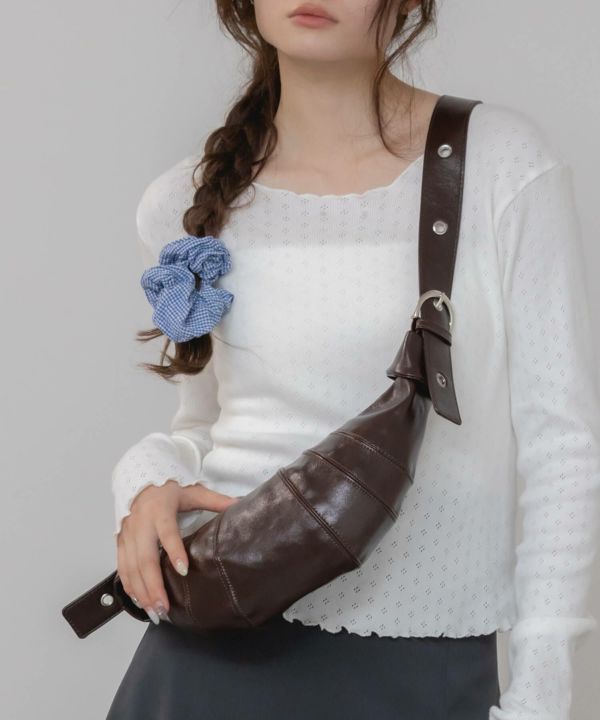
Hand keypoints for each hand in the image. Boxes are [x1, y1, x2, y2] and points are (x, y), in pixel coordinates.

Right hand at [115, 479, 239, 623]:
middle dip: (153, 585)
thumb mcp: (193, 492)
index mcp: (161, 509)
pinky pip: (122, 567)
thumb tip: (240, 505)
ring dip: (141, 591)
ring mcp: (128, 534)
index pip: (167, 532)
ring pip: (130, 567)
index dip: (174, 551)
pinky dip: (129, 586)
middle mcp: (141, 523)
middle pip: (144, 558)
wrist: (140, 483)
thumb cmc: (170, 490)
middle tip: (164, 607)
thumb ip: (215, 500)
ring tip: (154, 612)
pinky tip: (139, 601)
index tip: (183, 571)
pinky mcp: (120, 541)